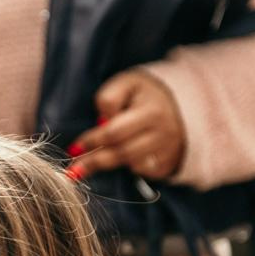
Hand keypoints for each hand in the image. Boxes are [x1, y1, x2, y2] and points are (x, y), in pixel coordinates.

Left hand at [66, 69, 185, 181]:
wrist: (180, 104)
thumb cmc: (143, 94)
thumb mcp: (126, 83)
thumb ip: (109, 99)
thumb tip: (101, 123)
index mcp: (152, 111)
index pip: (115, 132)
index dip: (92, 141)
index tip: (74, 148)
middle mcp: (164, 134)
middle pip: (122, 153)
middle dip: (95, 161)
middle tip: (74, 169)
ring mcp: (169, 151)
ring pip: (132, 165)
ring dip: (109, 164)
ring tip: (88, 164)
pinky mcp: (170, 163)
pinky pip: (144, 172)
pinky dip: (130, 167)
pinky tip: (122, 158)